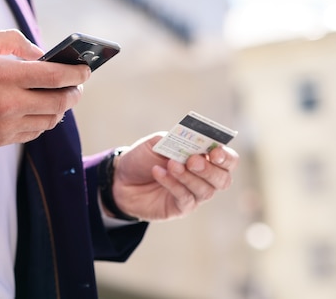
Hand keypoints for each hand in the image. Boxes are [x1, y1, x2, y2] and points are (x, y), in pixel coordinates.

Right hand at [0, 30, 90, 150]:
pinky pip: (34, 132)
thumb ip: (14, 41)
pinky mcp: (0, 139)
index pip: (55, 76)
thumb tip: (41, 54)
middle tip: (77, 86)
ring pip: (50, 120)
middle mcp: (8, 103)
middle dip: (74, 92)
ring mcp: (5, 125)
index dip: (77, 72)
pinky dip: (43, 121)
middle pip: (59, 101)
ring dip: (61, 108)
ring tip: (60, 97)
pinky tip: (40, 111)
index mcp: (4, 75)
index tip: (85, 69)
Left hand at [110, 133, 238, 220]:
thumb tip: (193, 141)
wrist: (121, 178)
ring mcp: (194, 195)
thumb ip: (176, 139)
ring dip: (188, 176)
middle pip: (223, 179)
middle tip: (192, 160)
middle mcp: (204, 178)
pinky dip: (172, 184)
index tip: (214, 151)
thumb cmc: (143, 158)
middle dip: (209, 169)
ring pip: (205, 190)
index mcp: (204, 158)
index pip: (227, 160)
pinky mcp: (180, 208)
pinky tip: (159, 172)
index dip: (225, 157)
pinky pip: (185, 198)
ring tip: (171, 165)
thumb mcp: (157, 142)